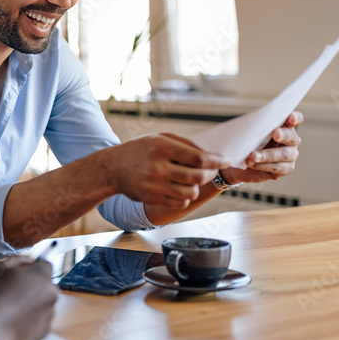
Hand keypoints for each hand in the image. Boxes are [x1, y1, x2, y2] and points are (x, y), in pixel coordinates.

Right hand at [0, 256, 57, 339]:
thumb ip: (17, 259)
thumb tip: (29, 259)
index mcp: (41, 274)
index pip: (45, 265)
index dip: (32, 268)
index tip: (20, 275)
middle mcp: (51, 293)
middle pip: (46, 285)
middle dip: (34, 286)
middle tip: (14, 291)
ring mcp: (49, 313)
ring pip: (44, 303)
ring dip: (33, 303)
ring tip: (11, 308)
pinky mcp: (45, 330)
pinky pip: (40, 320)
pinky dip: (31, 319)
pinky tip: (14, 320)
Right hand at [104, 133, 229, 208]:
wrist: (112, 167)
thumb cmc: (140, 150)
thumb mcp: (160, 138)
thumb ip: (186, 144)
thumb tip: (212, 154)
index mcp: (161, 147)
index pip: (198, 157)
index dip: (216, 160)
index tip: (226, 160)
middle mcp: (157, 166)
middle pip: (198, 176)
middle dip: (209, 174)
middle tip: (210, 170)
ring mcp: (154, 184)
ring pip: (191, 191)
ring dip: (196, 186)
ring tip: (190, 179)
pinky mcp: (152, 197)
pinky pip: (180, 202)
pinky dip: (185, 196)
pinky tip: (179, 187)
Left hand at [224, 111, 302, 183]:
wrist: (238, 161)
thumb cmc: (247, 142)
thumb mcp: (249, 132)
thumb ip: (254, 126)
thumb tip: (250, 123)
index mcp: (284, 126)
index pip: (295, 119)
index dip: (295, 117)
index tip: (291, 117)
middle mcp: (290, 140)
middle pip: (292, 137)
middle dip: (284, 135)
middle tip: (275, 134)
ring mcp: (290, 155)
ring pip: (285, 154)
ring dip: (268, 155)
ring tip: (253, 155)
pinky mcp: (285, 169)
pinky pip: (277, 167)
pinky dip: (263, 165)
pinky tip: (252, 163)